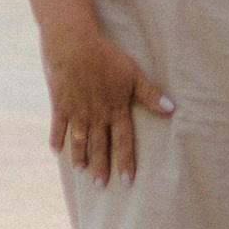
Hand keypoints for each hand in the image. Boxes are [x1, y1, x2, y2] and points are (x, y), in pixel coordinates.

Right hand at [44, 22, 173, 184]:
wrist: (73, 43)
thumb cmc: (105, 55)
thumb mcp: (132, 73)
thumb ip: (150, 94)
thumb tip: (171, 109)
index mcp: (115, 108)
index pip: (122, 141)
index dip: (125, 161)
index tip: (127, 181)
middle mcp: (96, 114)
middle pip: (99, 146)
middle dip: (101, 167)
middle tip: (101, 186)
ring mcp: (76, 111)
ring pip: (79, 140)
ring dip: (80, 157)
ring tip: (82, 172)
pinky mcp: (60, 103)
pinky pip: (58, 126)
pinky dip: (57, 139)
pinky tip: (56, 151)